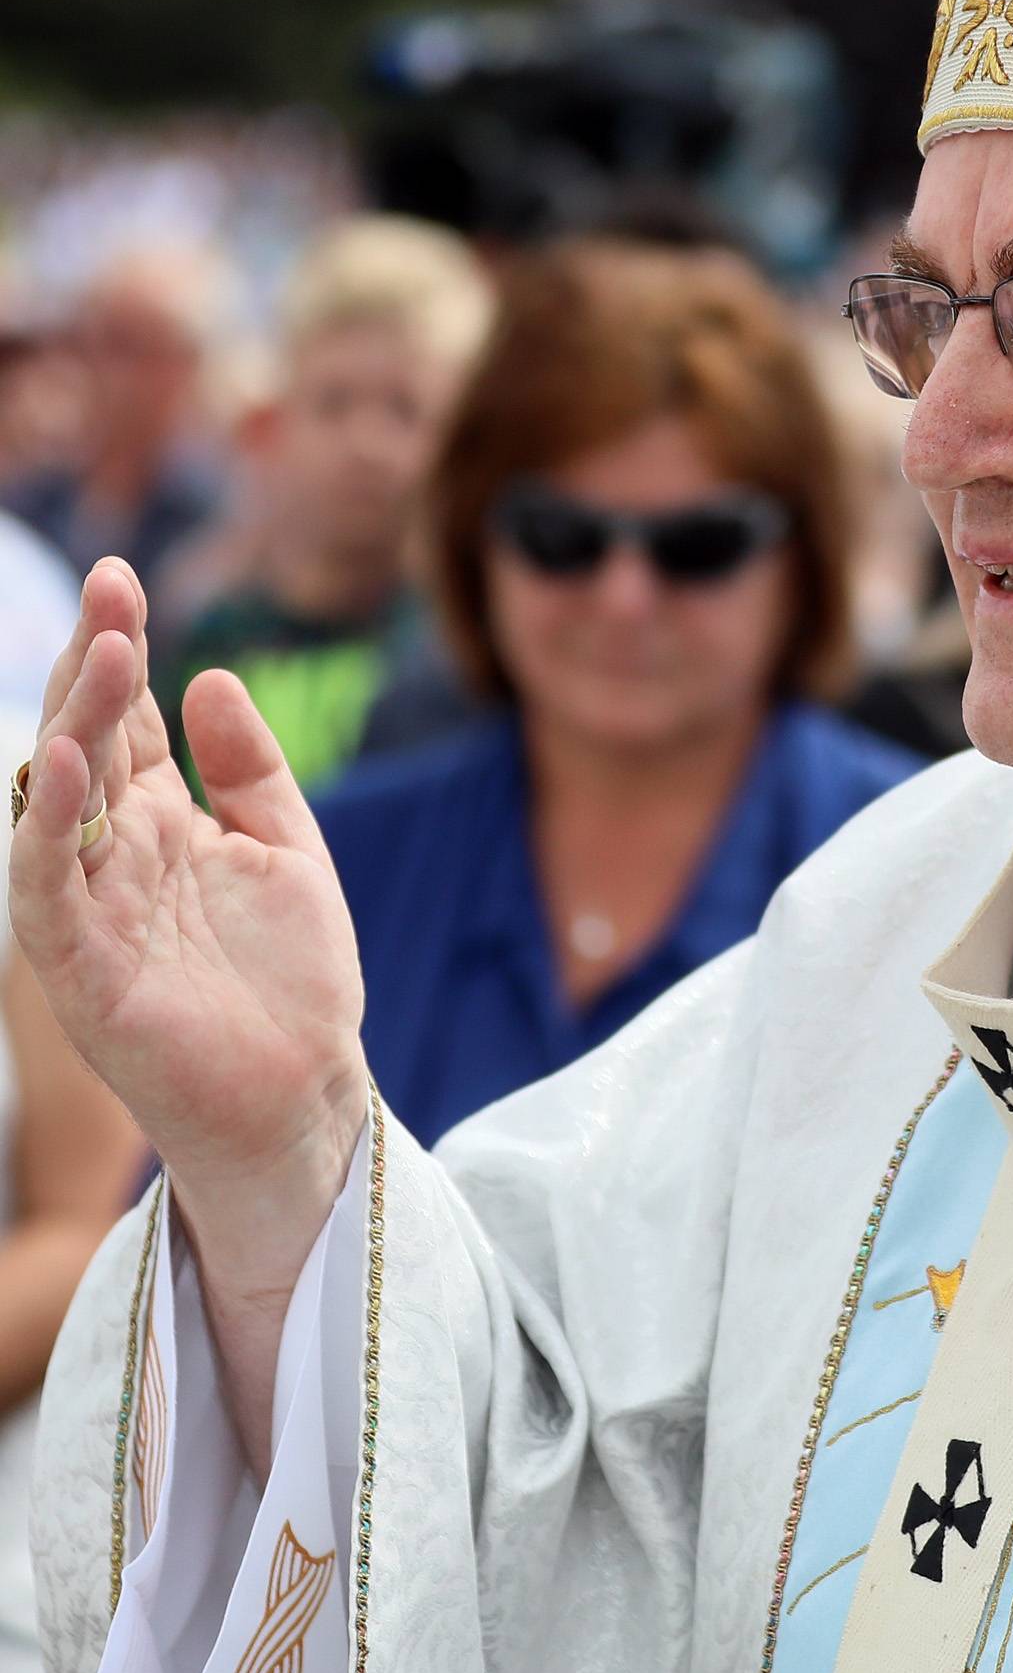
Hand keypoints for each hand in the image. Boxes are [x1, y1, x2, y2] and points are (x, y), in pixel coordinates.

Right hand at [8, 559, 367, 1274]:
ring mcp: (91, 911)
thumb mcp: (288, 848)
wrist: (304, 1095)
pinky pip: (48, 892)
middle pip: (87, 744)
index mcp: (160, 823)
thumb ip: (248, 768)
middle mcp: (113, 857)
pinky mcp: (83, 973)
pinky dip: (47, 831)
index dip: (121, 650)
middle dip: (92, 667)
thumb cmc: (293, 980)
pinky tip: (68, 766)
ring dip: (72, 727)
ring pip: (58, 805)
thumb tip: (208, 676)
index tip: (122, 577)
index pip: (127, 720)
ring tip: (101, 654)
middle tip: (109, 592)